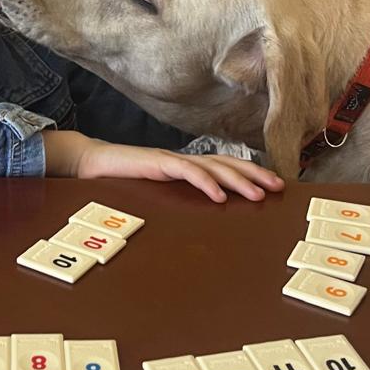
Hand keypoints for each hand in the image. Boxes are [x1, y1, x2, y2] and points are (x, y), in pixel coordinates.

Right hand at [45, 130, 282, 201]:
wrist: (91, 163)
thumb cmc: (124, 180)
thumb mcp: (158, 191)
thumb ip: (179, 196)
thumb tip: (206, 211)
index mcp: (186, 165)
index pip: (225, 165)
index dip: (250, 173)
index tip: (274, 186)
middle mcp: (183, 159)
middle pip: (226, 163)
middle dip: (254, 175)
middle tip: (277, 188)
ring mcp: (171, 159)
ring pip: (212, 166)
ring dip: (237, 180)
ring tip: (257, 194)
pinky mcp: (156, 162)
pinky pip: (186, 170)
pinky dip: (204, 181)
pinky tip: (218, 195)